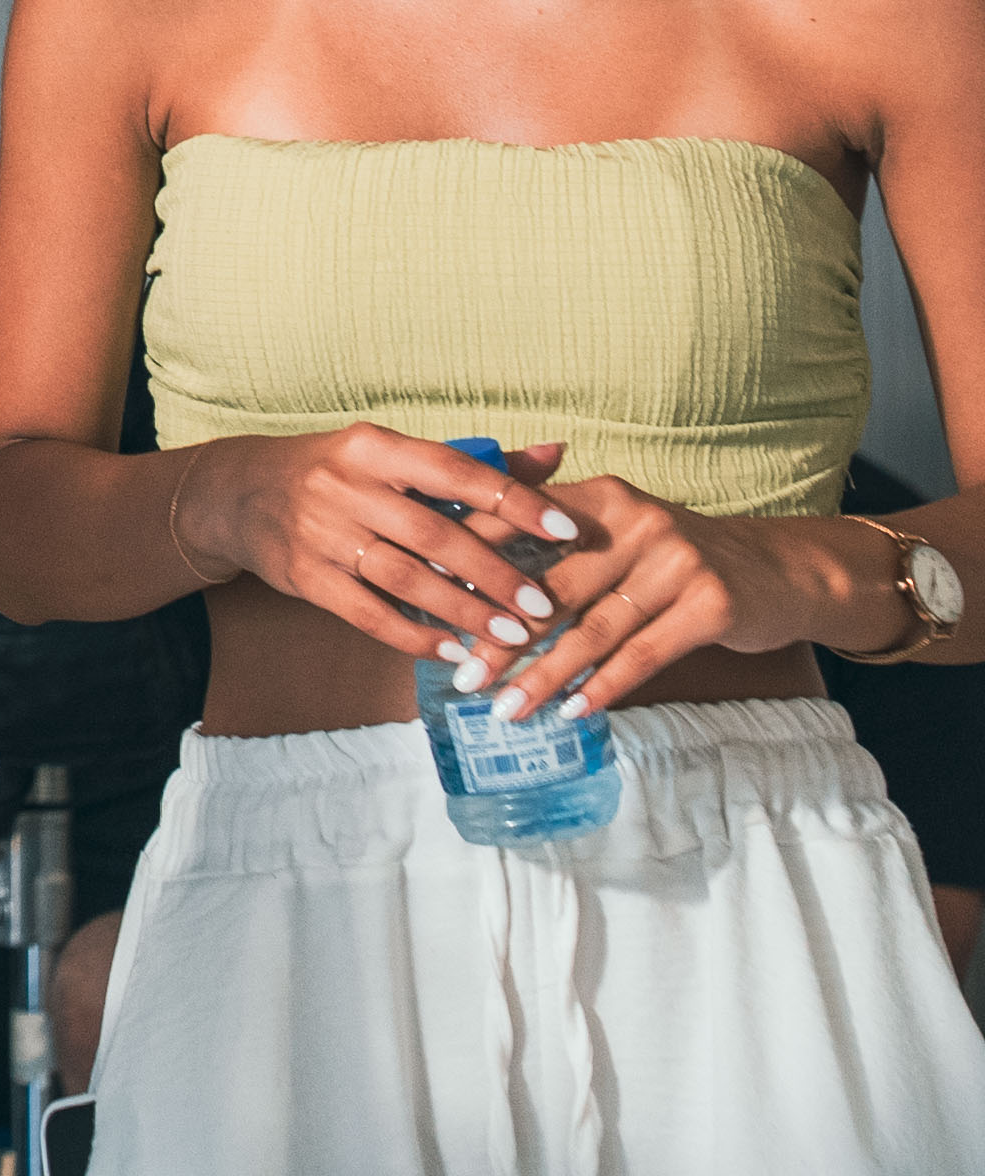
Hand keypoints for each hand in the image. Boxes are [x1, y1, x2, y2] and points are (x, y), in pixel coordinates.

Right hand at [179, 426, 583, 668]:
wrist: (239, 493)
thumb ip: (475, 462)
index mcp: (374, 446)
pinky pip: (368, 614)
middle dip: (496, 574)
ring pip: (405, 579)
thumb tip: (556, 454)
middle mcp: (345, 486)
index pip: (455, 472)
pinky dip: (414, 636)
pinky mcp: (305, 576)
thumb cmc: (336, 471)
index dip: (513, 501)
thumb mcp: (392, 454)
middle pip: (434, 534)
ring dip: (464, 612)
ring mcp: (321, 533)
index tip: (565, 530)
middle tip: (544, 607)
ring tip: (513, 637)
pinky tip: (452, 651)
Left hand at [485, 477, 862, 722]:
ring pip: (594, 630)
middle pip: (552, 587)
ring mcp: (678, 563)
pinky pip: (643, 654)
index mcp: (601, 497)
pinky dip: (604, 687)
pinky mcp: (712, 605)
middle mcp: (638, 521)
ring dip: (545, 675)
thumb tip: (457, 568)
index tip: (431, 602)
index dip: (473, 563)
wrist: (778, 571)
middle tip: (462, 675)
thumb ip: (548, 536)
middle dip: (501, 635)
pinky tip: (572, 711)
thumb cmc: (672, 557)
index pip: (521, 526)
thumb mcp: (616, 528)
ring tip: (506, 708)